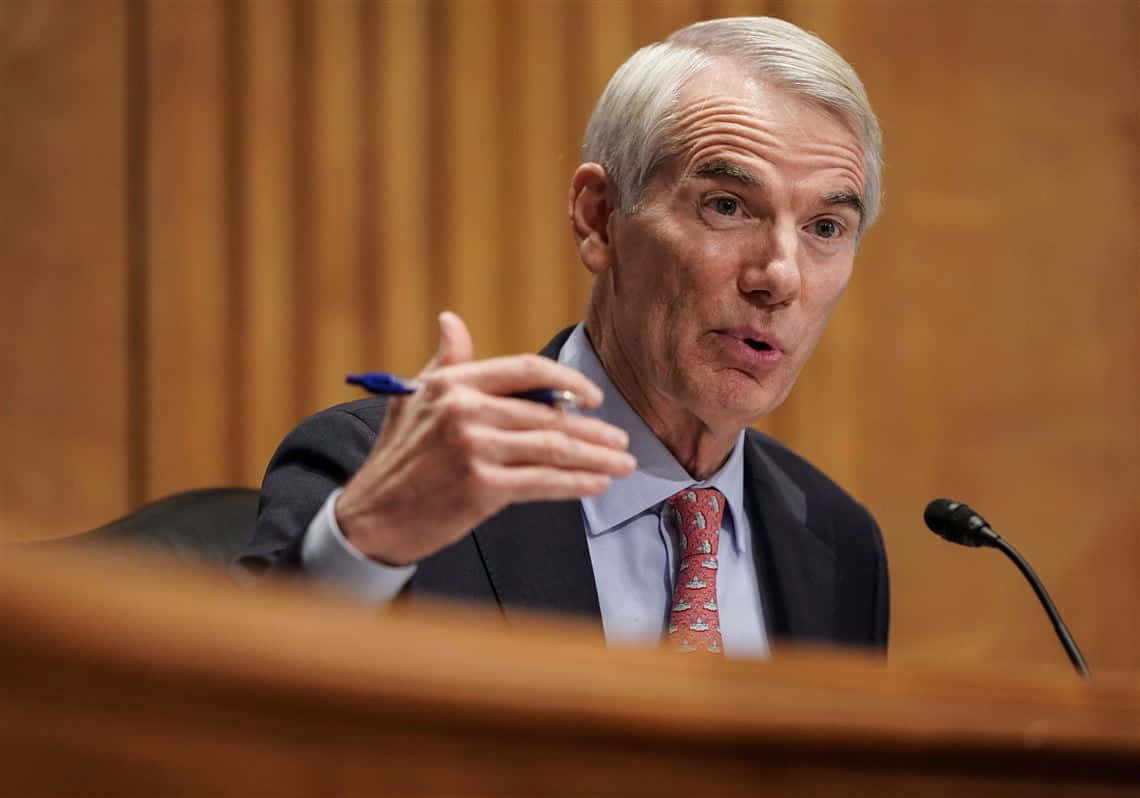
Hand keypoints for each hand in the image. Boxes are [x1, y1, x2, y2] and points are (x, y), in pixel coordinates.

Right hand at [334, 312, 635, 564]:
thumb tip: (451, 320)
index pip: (526, 370)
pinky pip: (543, 482)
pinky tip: (596, 483)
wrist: (370, 517)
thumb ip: (446, 362)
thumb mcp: (413, 399)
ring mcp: (474, 449)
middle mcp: (465, 411)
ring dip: (595, 458)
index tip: (593, 398)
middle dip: (593, 431)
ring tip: (621, 464)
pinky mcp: (481, 487)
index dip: (568, 382)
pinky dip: (575, 483)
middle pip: (548, 415)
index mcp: (453, 383)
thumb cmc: (397, 458)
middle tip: (622, 441)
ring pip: (552, 448)